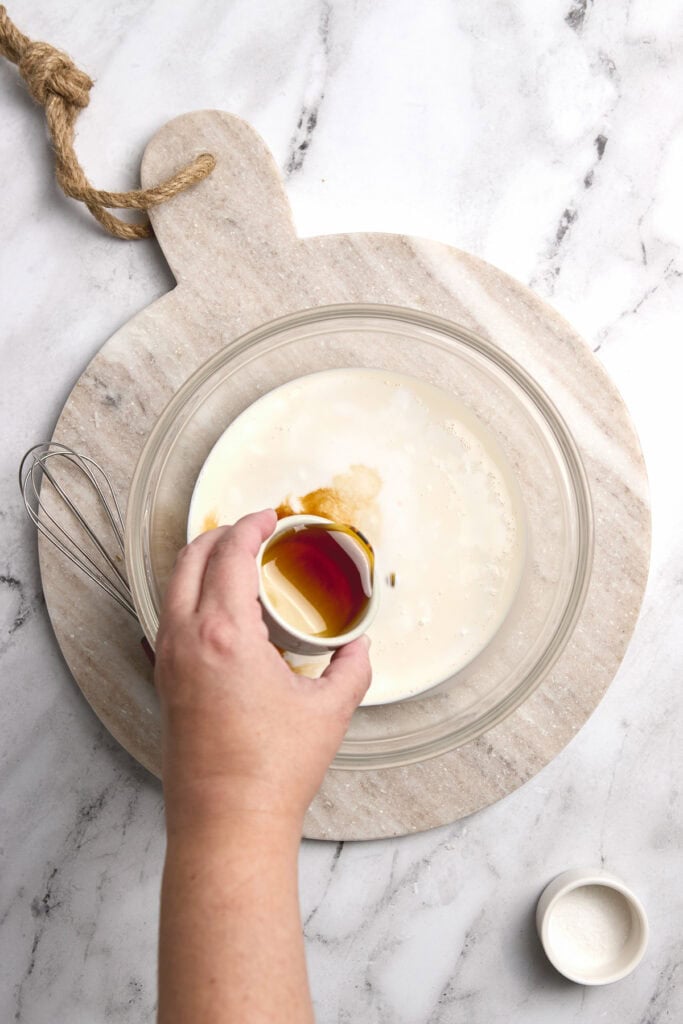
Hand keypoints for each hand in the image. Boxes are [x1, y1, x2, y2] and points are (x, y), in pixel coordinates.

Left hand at [154, 509, 371, 833]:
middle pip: (189, 559)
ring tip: (235, 562)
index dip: (249, 526)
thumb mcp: (329, 711)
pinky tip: (219, 610)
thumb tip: (359, 648)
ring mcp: (168, 660)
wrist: (226, 823)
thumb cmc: (272, 770)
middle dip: (219, 535)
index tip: (269, 517)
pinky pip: (170, 617)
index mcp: (224, 633)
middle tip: (252, 531)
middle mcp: (186, 639)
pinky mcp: (164, 682)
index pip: (228, 554)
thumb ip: (352, 669)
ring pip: (173, 587)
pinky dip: (190, 595)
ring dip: (200, 563)